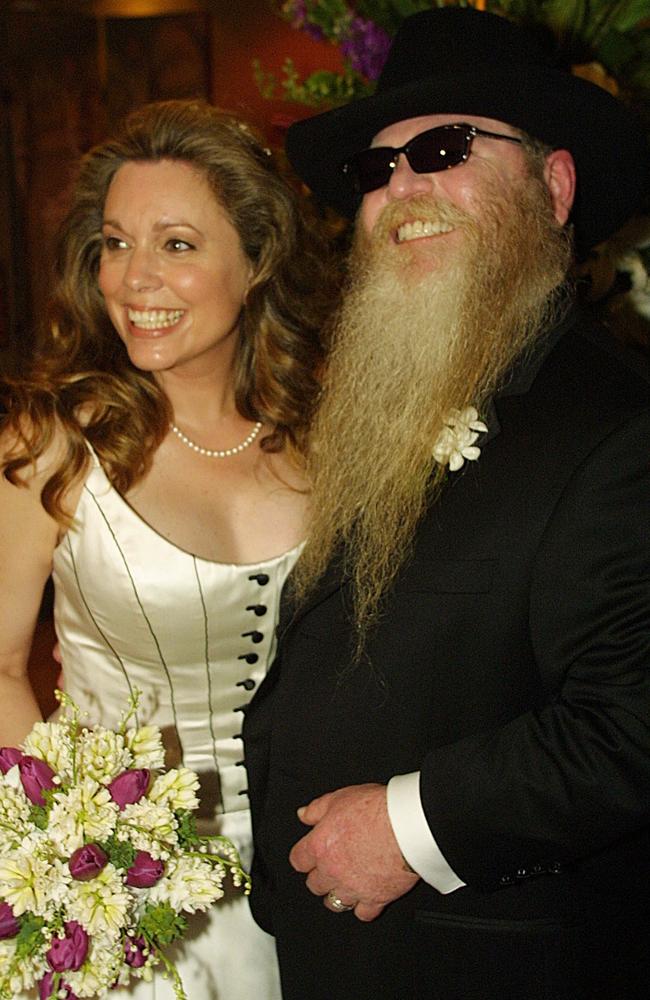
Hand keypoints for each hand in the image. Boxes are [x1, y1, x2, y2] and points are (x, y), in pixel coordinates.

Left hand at [289, 783, 418, 921]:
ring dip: (338, 894)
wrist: (408, 826)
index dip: (304, 856)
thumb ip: (317, 809)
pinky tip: (367, 895)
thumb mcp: (340, 797)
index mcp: (320, 846)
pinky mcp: (376, 898)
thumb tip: (303, 815)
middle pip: (314, 885)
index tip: (310, 854)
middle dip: (321, 876)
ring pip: (334, 903)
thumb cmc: (378, 810)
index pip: (298, 861)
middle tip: (331, 866)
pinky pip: (363, 914)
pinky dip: (364, 907)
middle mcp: (333, 871)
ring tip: (346, 882)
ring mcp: (353, 888)